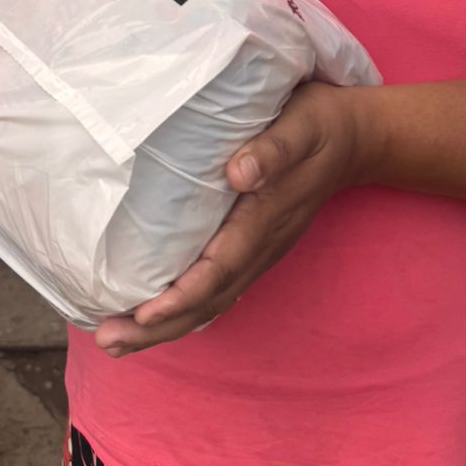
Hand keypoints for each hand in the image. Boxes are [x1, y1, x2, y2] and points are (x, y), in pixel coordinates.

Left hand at [93, 81, 367, 356]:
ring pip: (212, 301)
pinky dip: (183, 310)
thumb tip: (239, 173)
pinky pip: (217, 289)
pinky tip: (151, 317)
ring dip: (165, 325)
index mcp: (267, 217)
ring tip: (116, 340)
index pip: (221, 267)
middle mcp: (263, 245)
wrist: (356, 139)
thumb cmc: (321, 124)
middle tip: (108, 341)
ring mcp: (260, 251)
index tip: (144, 313)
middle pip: (210, 299)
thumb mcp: (302, 124)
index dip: (183, 294)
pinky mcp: (254, 247)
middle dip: (159, 325)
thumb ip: (274, 148)